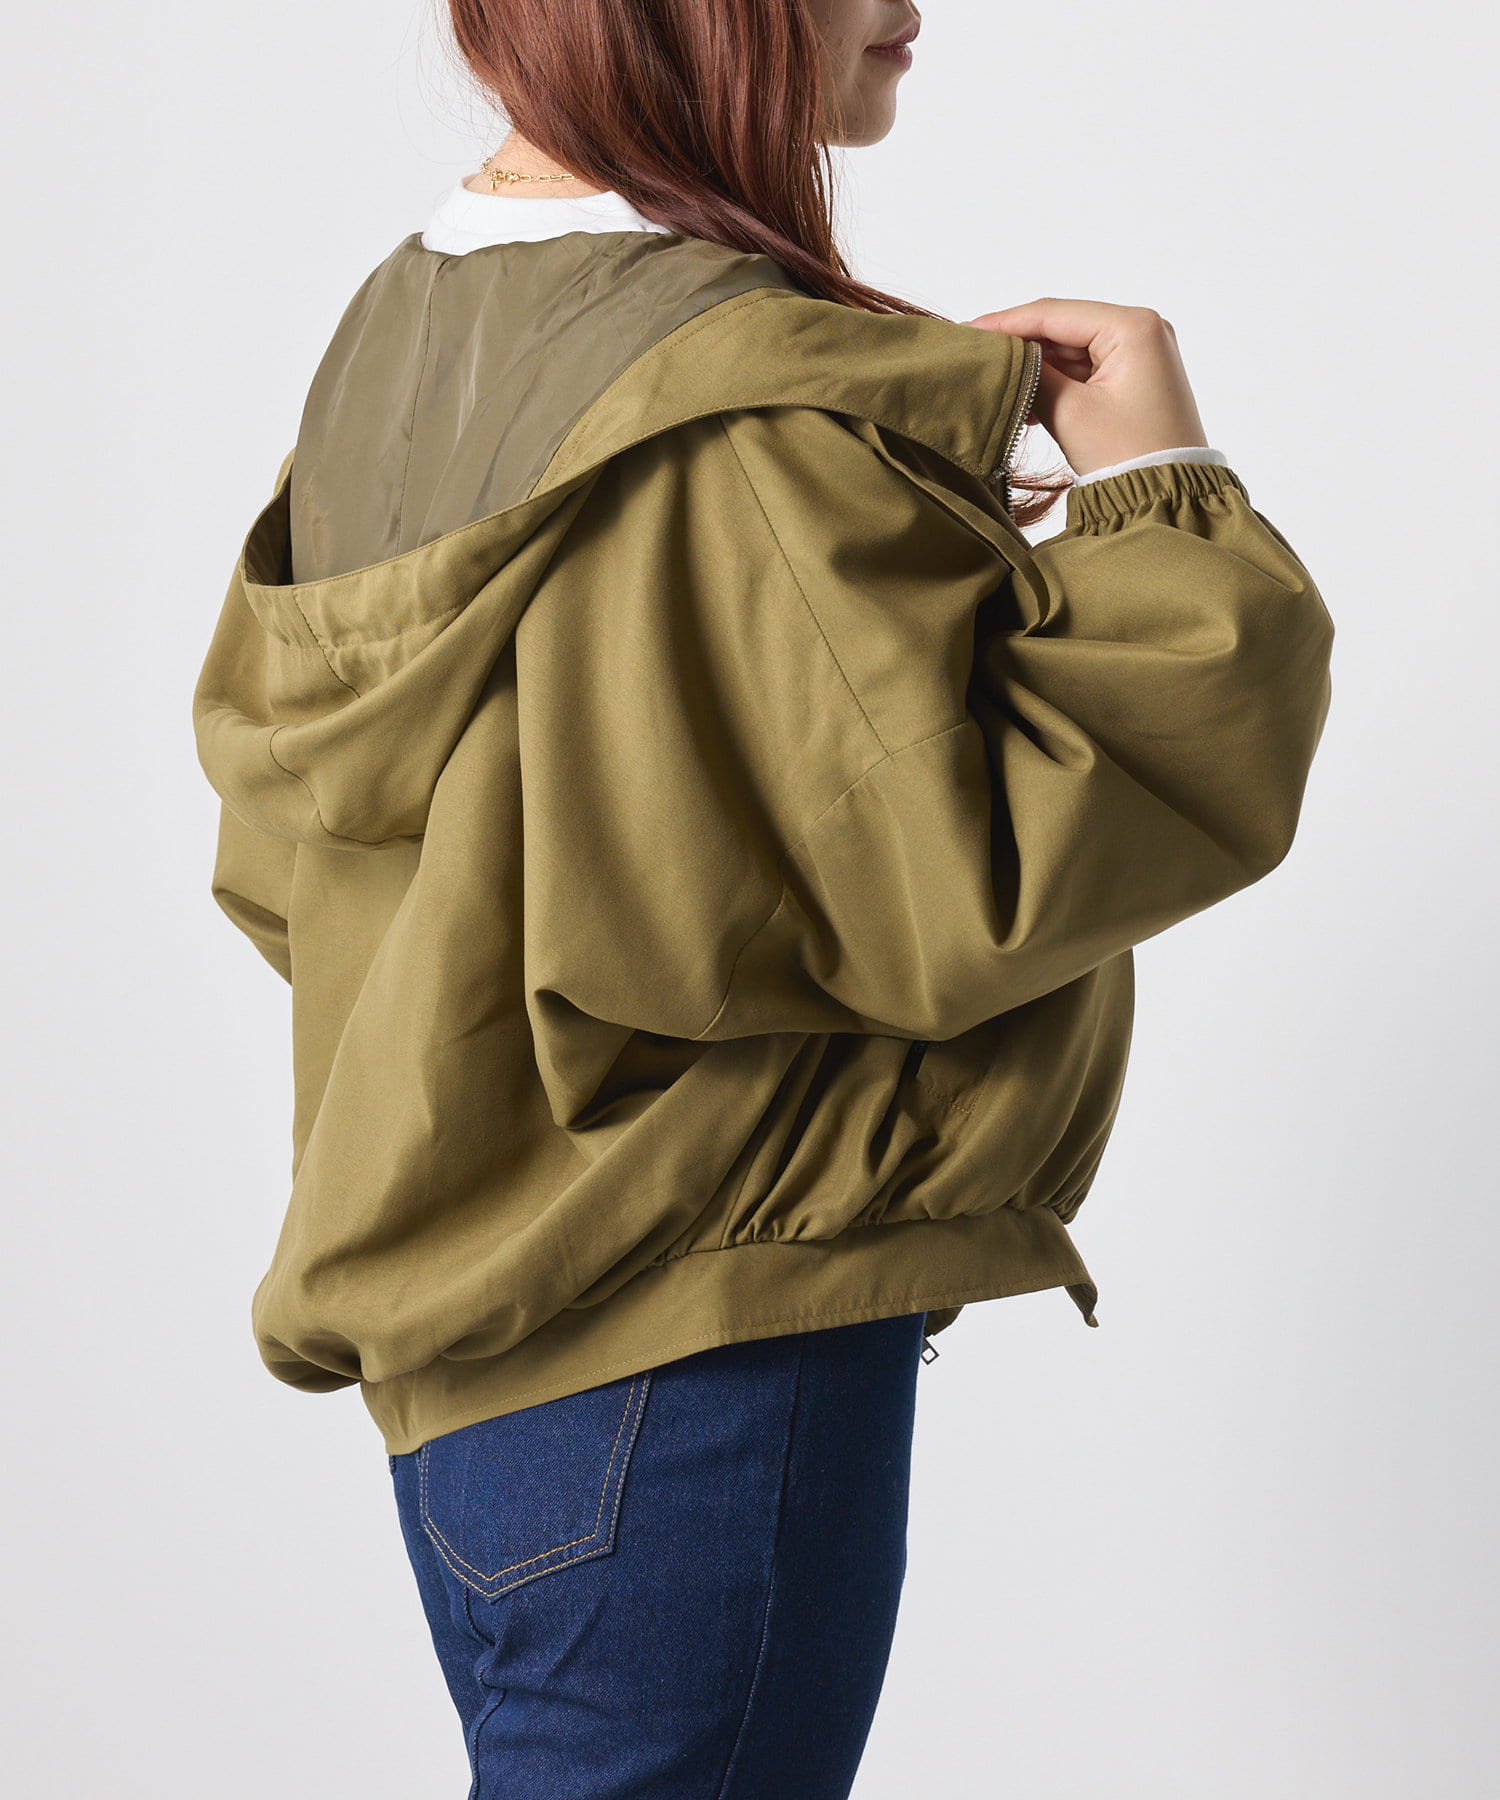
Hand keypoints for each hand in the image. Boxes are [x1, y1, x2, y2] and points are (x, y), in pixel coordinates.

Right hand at [966, 298, 1209, 477]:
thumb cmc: (1128, 457)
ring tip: (993, 384)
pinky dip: (1055, 383)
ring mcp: (1141, 354)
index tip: (966, 331)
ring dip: (1034, 368)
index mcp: (1133, 327)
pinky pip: (1085, 370)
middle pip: (1063, 327)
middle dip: (1019, 345)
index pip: (1054, 313)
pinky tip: (1023, 400)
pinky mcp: (1135, 379)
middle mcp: (1142, 330)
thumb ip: (1031, 375)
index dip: (1005, 322)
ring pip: (1070, 350)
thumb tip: (1000, 359)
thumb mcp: (1069, 412)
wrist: (1167, 499)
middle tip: (973, 356)